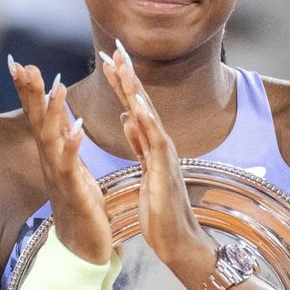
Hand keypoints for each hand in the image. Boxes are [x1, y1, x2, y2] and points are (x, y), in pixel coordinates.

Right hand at [9, 57, 111, 263]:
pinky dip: (73, 148)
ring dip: (53, 113)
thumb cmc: (79, 205)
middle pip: (38, 122)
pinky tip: (76, 131)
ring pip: (52, 140)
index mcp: (53, 154)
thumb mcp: (72, 166)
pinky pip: (72, 168)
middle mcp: (52, 163)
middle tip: (24, 66)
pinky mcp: (75, 193)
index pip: (38, 116)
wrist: (83, 249)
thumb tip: (57, 115)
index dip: (29, 91)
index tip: (19, 63)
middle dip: (31, 94)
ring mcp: (61, 177)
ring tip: (54, 87)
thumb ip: (63, 140)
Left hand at [97, 45, 215, 283]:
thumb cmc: (162, 211)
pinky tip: (134, 103)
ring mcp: (165, 155)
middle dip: (128, 76)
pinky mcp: (164, 170)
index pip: (135, 108)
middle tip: (114, 48)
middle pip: (142, 104)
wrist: (179, 241)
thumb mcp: (144, 170)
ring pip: (148, 115)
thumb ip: (138, 143)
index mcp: (152, 145)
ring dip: (134, 89)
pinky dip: (145, 120)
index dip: (122, 83)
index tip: (109, 60)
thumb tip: (127, 118)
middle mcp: (161, 145)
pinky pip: (154, 140)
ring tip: (122, 65)